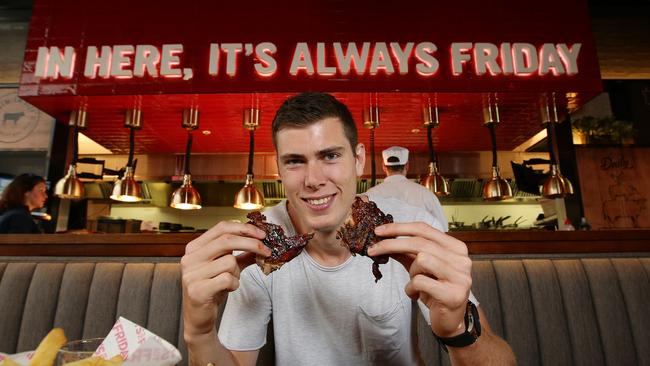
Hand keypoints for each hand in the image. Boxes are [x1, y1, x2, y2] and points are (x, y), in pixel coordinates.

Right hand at [181, 220, 270, 339]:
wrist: (198, 318)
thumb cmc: (212, 289)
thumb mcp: (227, 268)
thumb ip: (241, 255)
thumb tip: (262, 244)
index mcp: (195, 247)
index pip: (221, 228)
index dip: (244, 228)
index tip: (262, 234)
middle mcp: (190, 258)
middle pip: (227, 240)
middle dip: (251, 243)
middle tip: (267, 250)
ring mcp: (191, 274)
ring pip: (229, 261)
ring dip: (237, 272)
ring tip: (230, 281)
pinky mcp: (197, 290)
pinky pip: (227, 279)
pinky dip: (234, 284)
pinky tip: (227, 289)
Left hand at [367, 222, 471, 337]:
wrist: (450, 320)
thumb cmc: (435, 291)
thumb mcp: (420, 268)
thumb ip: (406, 252)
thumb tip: (384, 238)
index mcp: (456, 247)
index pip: (424, 229)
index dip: (399, 227)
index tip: (379, 230)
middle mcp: (461, 259)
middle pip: (419, 242)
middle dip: (391, 244)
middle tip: (373, 250)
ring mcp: (460, 277)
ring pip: (421, 260)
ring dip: (411, 272)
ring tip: (415, 283)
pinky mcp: (453, 294)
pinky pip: (420, 282)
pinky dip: (410, 289)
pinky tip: (416, 295)